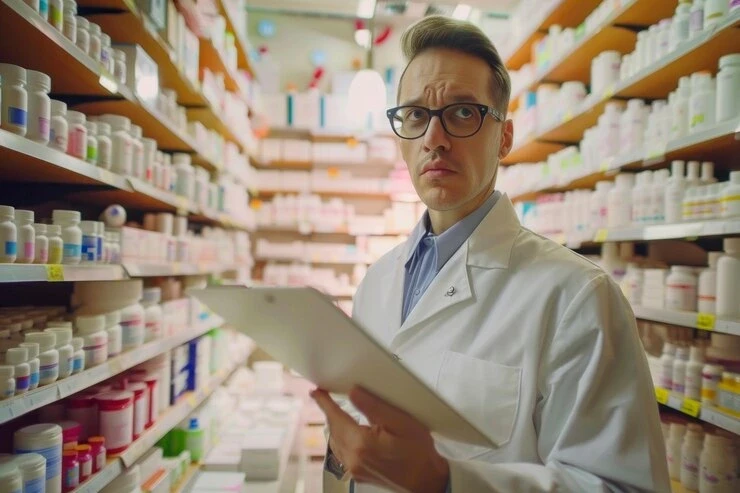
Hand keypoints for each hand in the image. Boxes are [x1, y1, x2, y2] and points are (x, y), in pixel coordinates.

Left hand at [311, 386, 448, 492]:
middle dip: (330, 413)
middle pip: (333, 430)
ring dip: (335, 427)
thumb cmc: (418, 451)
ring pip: (335, 443)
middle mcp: (354, 459)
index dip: (324, 403)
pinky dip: (341, 440)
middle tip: (326, 398)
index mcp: (362, 443)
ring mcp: (355, 470)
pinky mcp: (359, 475)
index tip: (316, 392)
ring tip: (337, 413)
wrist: (427, 480)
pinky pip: (342, 454)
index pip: (335, 418)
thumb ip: (374, 407)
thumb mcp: (401, 421)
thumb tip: (353, 393)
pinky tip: (349, 433)